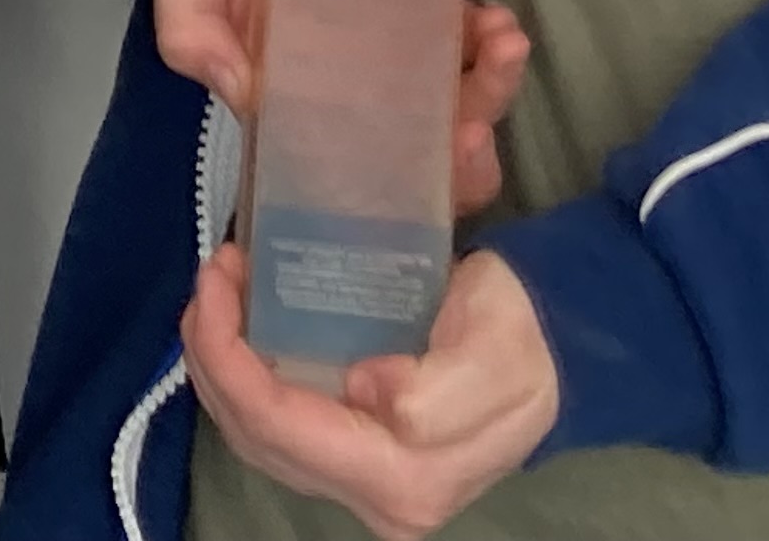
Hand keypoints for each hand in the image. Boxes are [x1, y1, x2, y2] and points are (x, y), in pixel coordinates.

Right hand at [150, 0, 531, 216]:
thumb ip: (192, 32)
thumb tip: (241, 90)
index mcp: (285, 99)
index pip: (341, 172)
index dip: (387, 190)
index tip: (418, 173)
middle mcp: (344, 83)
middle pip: (414, 148)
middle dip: (460, 157)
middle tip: (475, 128)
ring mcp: (386, 40)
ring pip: (451, 96)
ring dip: (491, 91)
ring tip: (504, 51)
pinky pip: (462, 33)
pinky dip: (488, 41)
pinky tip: (497, 23)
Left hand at [181, 239, 560, 540]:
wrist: (557, 346)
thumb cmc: (520, 340)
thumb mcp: (494, 358)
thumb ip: (433, 395)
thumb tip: (363, 389)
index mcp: (400, 482)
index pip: (280, 428)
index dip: (229, 358)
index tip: (215, 280)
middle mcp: (370, 495)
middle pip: (253, 437)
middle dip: (212, 353)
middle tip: (211, 273)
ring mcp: (357, 479)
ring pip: (255, 434)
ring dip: (221, 360)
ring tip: (218, 288)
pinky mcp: (351, 450)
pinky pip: (275, 420)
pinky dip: (245, 369)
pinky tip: (242, 319)